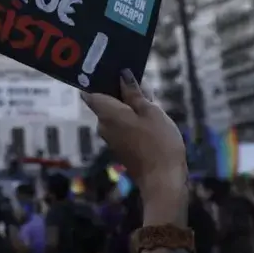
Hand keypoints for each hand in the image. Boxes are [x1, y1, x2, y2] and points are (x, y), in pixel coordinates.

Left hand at [81, 69, 187, 206]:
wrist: (163, 180)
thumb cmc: (159, 142)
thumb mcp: (150, 111)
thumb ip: (134, 93)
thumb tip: (122, 76)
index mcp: (106, 114)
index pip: (91, 92)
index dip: (99, 80)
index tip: (113, 72)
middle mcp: (103, 126)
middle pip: (106, 102)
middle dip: (122, 93)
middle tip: (144, 87)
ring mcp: (111, 139)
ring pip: (117, 114)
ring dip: (131, 107)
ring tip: (152, 104)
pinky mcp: (121, 148)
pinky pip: (123, 127)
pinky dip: (133, 120)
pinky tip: (151, 120)